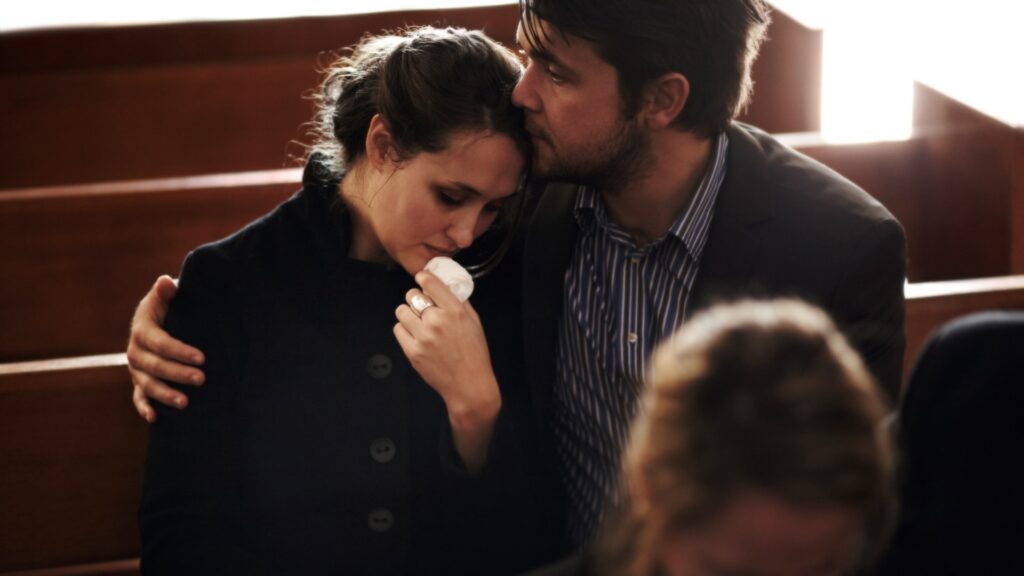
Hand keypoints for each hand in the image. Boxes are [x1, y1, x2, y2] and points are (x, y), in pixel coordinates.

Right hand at [127, 275, 205, 421]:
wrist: (164, 317)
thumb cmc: (172, 306)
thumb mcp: (170, 296)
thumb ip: (167, 292)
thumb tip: (165, 282)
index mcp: (142, 328)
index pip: (159, 342)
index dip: (179, 351)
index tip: (201, 357)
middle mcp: (135, 349)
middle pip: (153, 365)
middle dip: (177, 373)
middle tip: (201, 379)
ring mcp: (136, 368)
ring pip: (146, 384)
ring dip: (164, 394)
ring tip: (185, 402)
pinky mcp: (139, 381)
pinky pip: (137, 397)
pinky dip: (143, 408)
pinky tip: (154, 418)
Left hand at [394, 271, 500, 471]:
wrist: (469, 384)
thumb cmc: (474, 355)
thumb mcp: (474, 322)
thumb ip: (459, 303)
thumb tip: (445, 286)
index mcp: (454, 311)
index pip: (430, 283)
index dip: (423, 277)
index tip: (421, 278)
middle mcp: (437, 322)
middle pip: (412, 296)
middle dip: (415, 298)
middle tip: (421, 305)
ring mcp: (423, 337)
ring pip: (401, 311)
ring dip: (408, 313)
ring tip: (417, 322)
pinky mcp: (413, 352)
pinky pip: (398, 329)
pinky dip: (404, 330)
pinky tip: (415, 335)